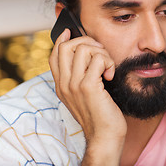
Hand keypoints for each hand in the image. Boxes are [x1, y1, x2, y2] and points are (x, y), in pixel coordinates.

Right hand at [49, 29, 126, 164]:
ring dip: (102, 53)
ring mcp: (74, 85)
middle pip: (67, 46)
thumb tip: (86, 54)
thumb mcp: (84, 94)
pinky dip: (109, 63)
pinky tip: (111, 76)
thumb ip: (80, 76)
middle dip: (87, 41)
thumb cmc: (99, 114)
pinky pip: (98, 59)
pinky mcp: (88, 86)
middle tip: (101, 53)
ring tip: (108, 67)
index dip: (62, 39)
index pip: (54, 54)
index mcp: (61, 85)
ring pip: (84, 49)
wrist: (104, 135)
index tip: (71, 31)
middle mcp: (64, 84)